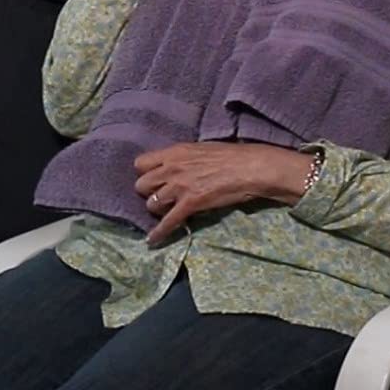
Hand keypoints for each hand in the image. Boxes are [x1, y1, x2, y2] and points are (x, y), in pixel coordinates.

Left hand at [134, 142, 311, 243]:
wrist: (249, 167)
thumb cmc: (231, 155)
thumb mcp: (201, 149)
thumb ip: (183, 158)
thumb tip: (176, 166)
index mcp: (175, 152)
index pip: (140, 163)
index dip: (145, 173)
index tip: (153, 179)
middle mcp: (171, 168)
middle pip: (141, 185)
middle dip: (147, 192)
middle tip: (160, 196)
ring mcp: (179, 187)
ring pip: (151, 204)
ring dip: (157, 210)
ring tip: (165, 212)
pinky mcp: (189, 204)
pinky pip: (167, 222)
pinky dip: (159, 233)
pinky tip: (152, 241)